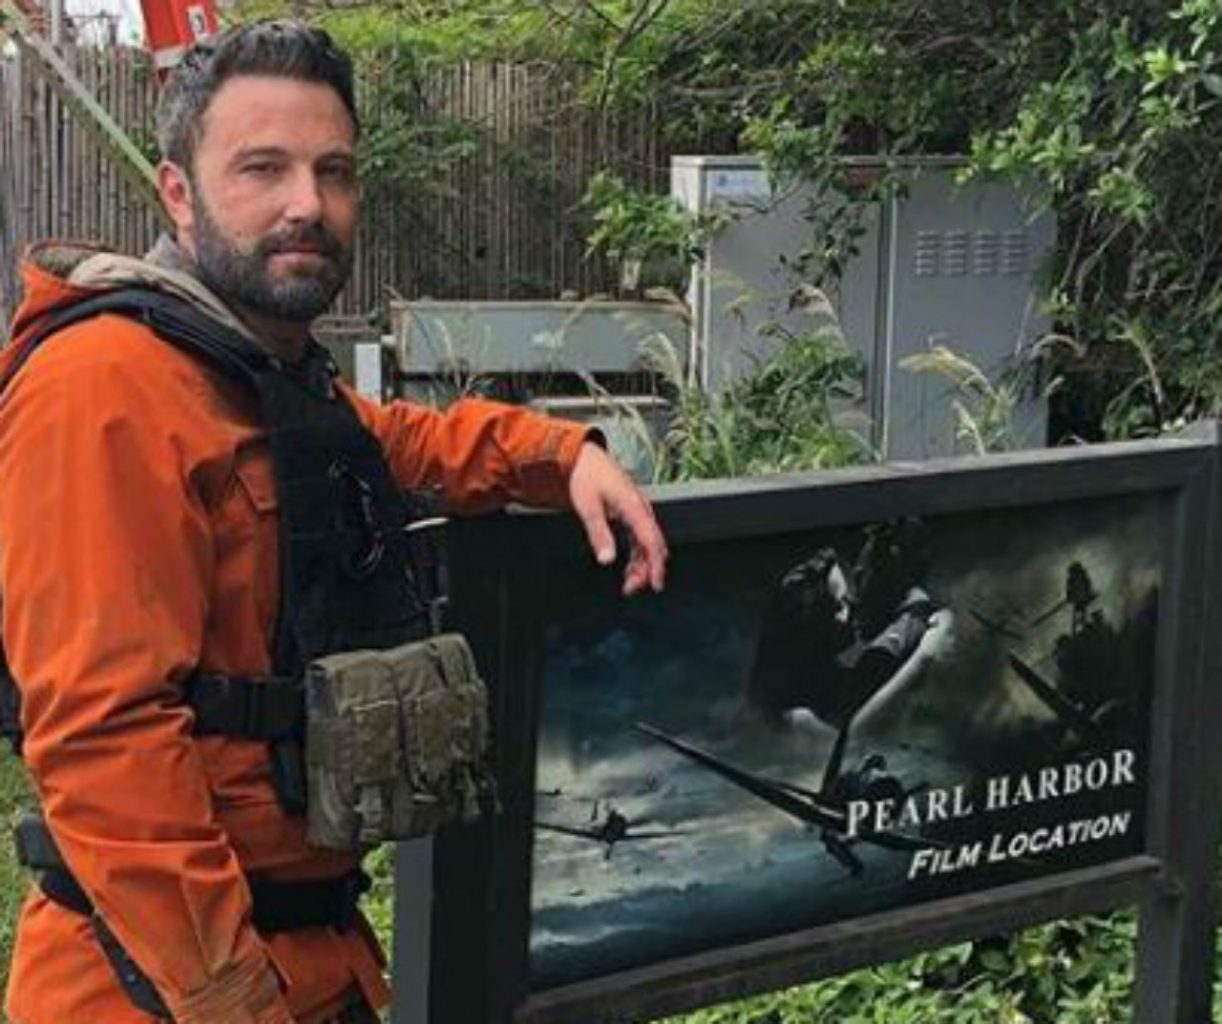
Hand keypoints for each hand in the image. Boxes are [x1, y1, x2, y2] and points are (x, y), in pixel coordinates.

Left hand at [568, 441, 667, 595]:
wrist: (582, 455)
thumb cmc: (585, 476)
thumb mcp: (588, 507)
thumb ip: (599, 534)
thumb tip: (606, 559)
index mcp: (633, 506)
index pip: (651, 541)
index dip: (655, 565)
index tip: (654, 584)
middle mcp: (640, 508)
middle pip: (653, 545)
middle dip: (646, 569)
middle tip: (631, 588)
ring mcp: (637, 509)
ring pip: (647, 543)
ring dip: (641, 564)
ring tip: (628, 583)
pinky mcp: (631, 510)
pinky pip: (640, 536)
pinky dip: (637, 554)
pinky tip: (629, 566)